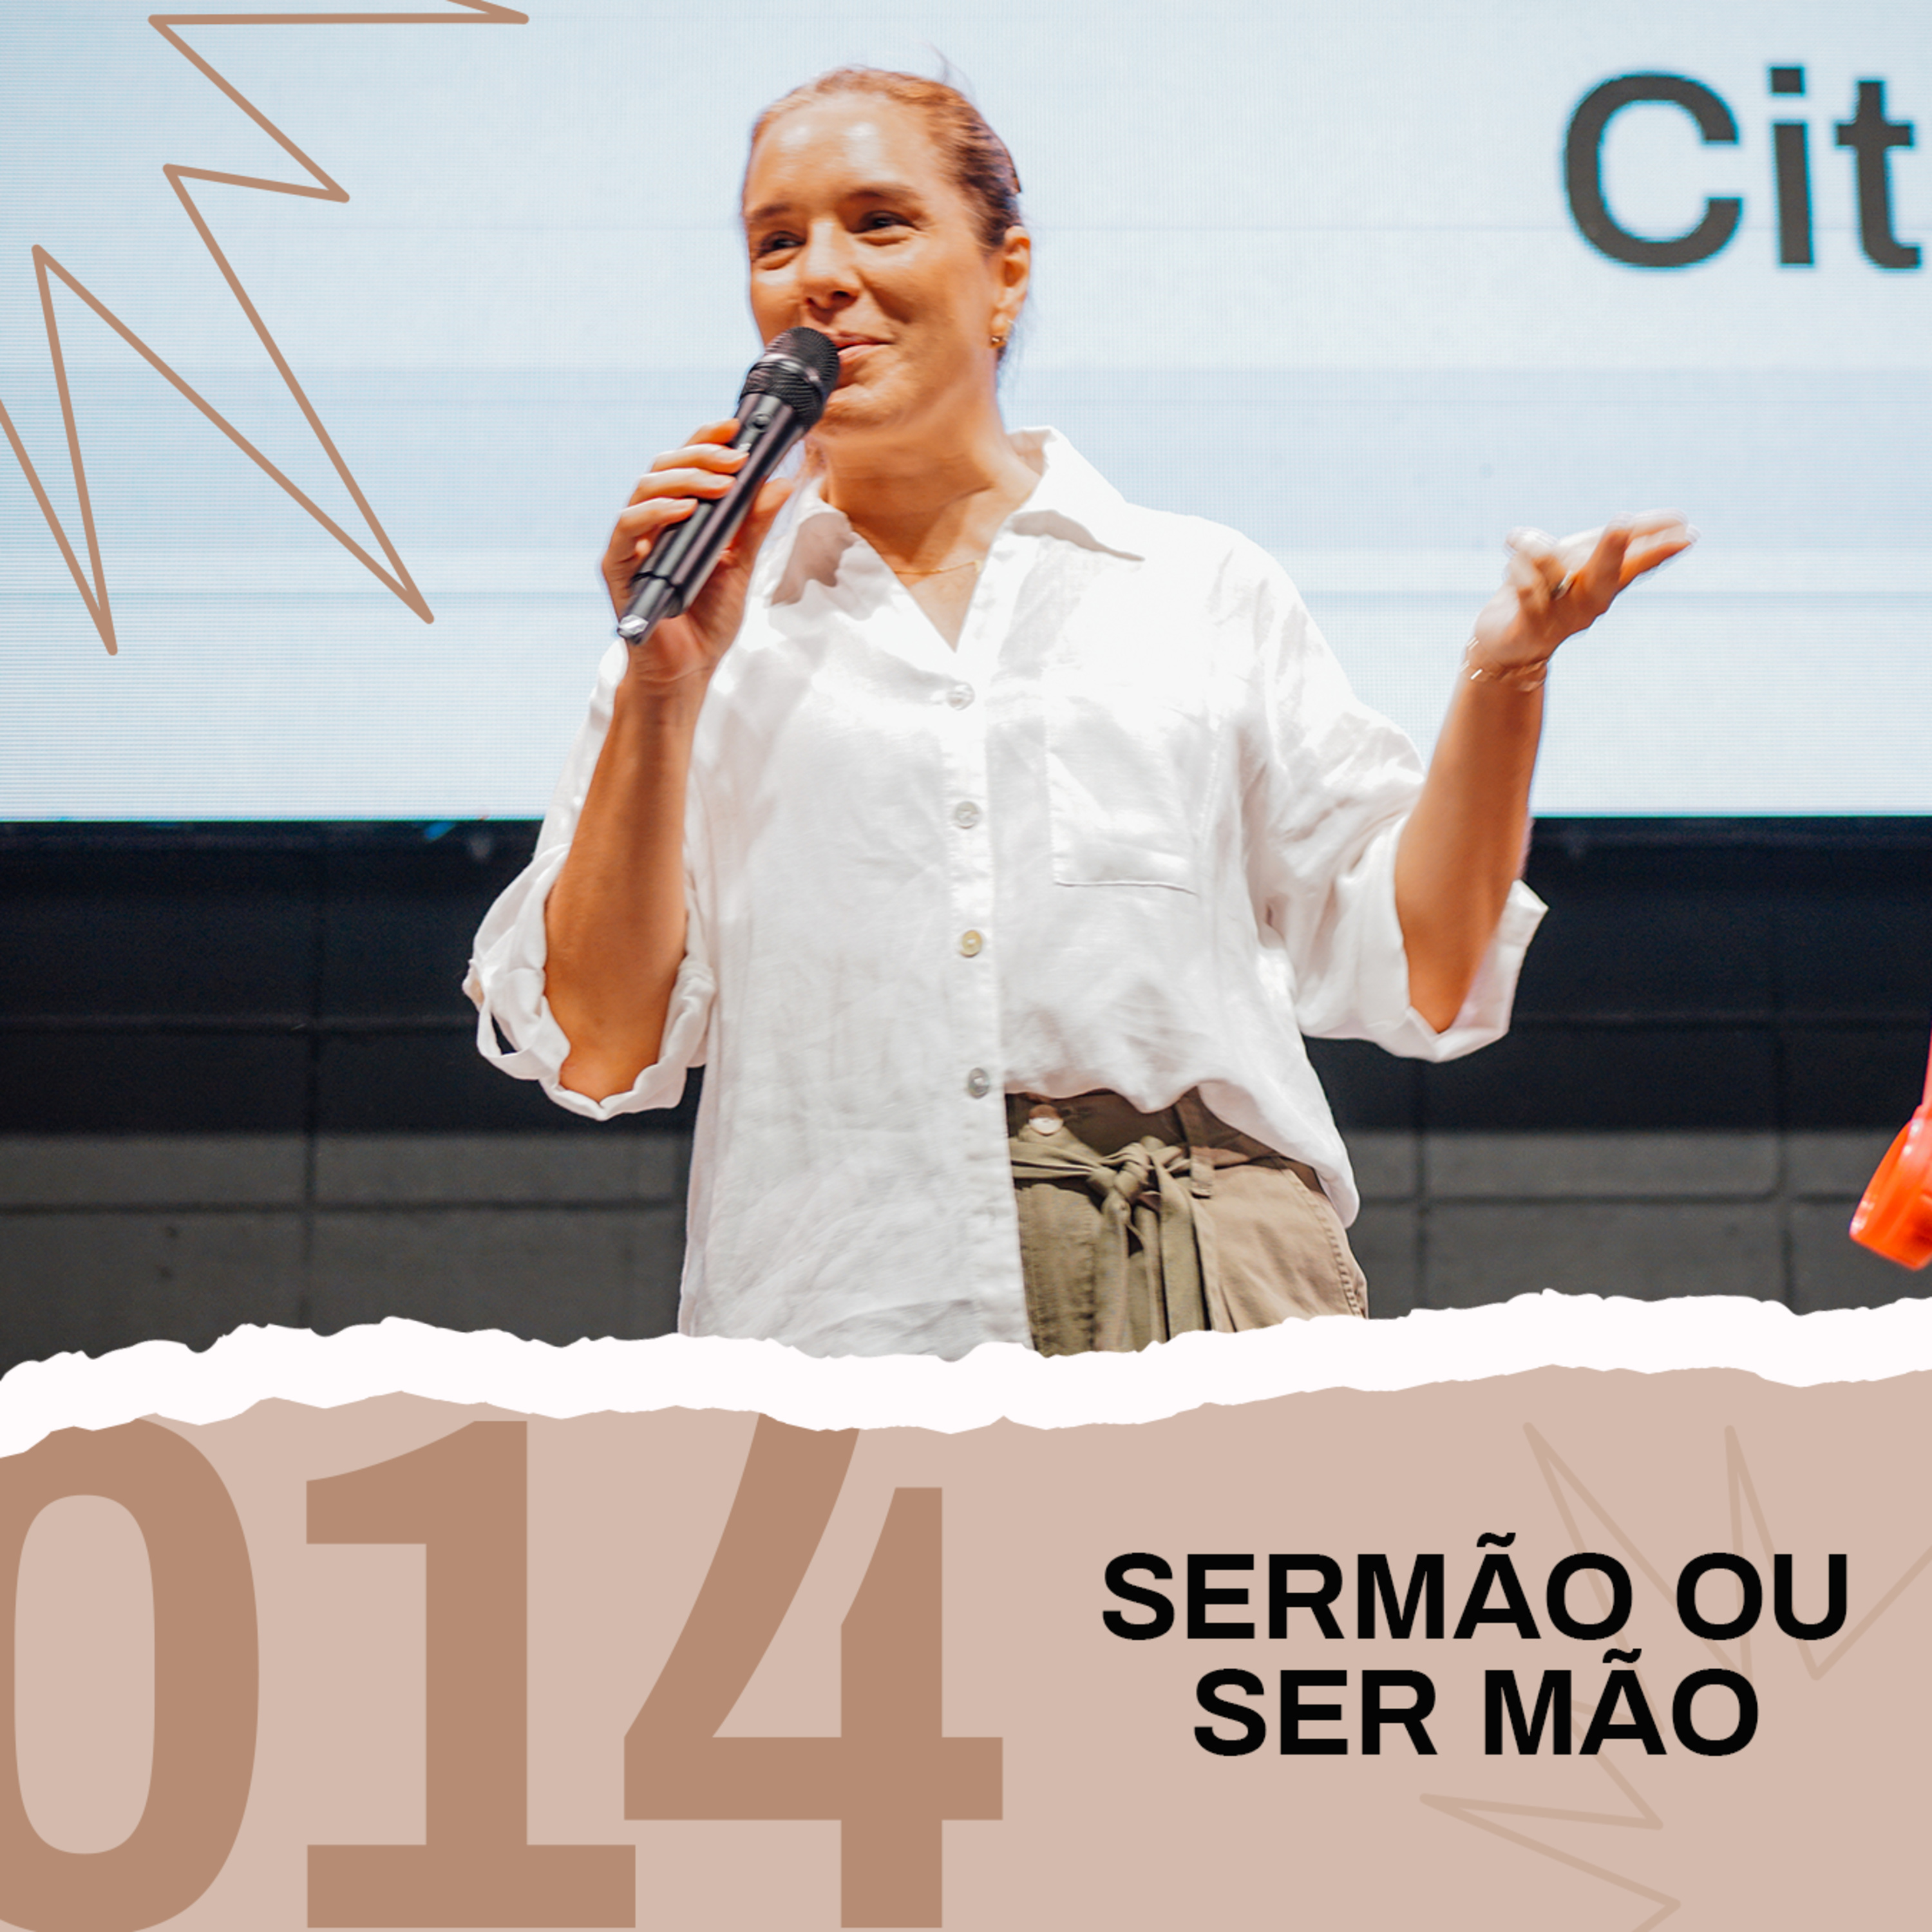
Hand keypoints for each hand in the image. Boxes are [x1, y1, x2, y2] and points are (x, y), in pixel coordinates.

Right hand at [598, 419, 796, 689]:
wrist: (688, 670)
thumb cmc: (707, 622)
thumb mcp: (741, 566)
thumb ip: (754, 526)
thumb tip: (779, 482)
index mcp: (679, 518)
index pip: (687, 465)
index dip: (707, 439)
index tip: (737, 426)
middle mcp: (651, 524)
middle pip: (664, 468)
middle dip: (702, 455)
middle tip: (737, 459)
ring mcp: (632, 544)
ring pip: (645, 489)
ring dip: (685, 479)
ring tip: (721, 484)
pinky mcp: (619, 568)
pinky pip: (628, 528)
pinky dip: (657, 514)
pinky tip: (685, 510)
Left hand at [1467, 509, 1696, 683]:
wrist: (1506, 642)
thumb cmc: (1548, 591)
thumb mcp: (1579, 561)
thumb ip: (1608, 545)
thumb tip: (1645, 524)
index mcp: (1605, 583)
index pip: (1639, 563)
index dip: (1661, 549)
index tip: (1688, 534)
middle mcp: (1588, 604)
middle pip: (1605, 574)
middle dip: (1612, 548)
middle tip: (1622, 522)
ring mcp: (1560, 619)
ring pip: (1551, 566)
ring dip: (1533, 544)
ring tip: (1518, 539)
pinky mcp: (1530, 630)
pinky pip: (1525, 589)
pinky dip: (1517, 568)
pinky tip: (1509, 558)